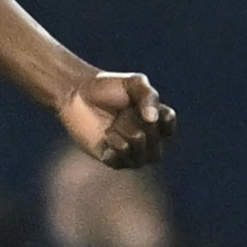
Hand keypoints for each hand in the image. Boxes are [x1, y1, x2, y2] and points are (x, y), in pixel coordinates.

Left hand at [58, 72, 175, 169]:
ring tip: (114, 126)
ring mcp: (129, 152)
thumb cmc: (107, 86)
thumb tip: (153, 120)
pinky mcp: (110, 158)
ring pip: (141, 158)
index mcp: (156, 121)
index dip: (161, 120)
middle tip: (124, 114)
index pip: (169, 127)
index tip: (144, 106)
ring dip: (129, 140)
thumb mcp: (133, 83)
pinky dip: (116, 149)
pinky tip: (107, 136)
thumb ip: (148, 96)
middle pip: (156, 146)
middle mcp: (147, 140)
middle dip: (141, 129)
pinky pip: (120, 163)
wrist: (77, 94)